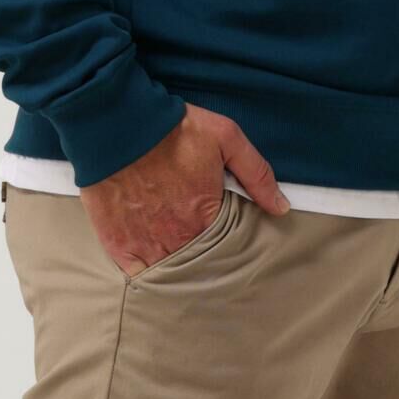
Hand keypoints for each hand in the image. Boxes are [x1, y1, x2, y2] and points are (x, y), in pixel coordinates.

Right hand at [84, 103, 290, 276]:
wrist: (117, 124)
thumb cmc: (172, 129)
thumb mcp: (226, 138)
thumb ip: (257, 174)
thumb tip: (281, 207)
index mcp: (206, 216)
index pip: (228, 248)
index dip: (229, 246)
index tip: (230, 244)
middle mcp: (178, 237)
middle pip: (200, 265)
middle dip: (205, 263)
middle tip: (207, 256)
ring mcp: (147, 244)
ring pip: (170, 272)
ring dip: (178, 271)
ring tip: (183, 267)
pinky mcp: (119, 244)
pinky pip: (138, 274)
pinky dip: (147, 274)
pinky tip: (154, 270)